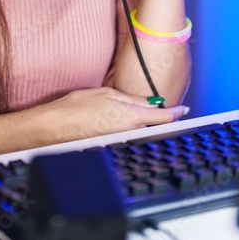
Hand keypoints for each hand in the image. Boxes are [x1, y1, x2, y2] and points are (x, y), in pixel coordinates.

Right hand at [32, 88, 188, 143]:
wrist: (54, 128)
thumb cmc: (76, 108)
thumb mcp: (107, 94)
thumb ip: (132, 99)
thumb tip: (150, 103)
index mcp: (132, 117)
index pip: (162, 116)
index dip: (175, 113)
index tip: (184, 109)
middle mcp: (129, 132)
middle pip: (154, 126)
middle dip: (162, 118)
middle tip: (166, 109)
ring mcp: (120, 140)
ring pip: (142, 131)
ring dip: (147, 124)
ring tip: (147, 113)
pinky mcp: (110, 144)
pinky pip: (129, 135)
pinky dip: (133, 129)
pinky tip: (126, 122)